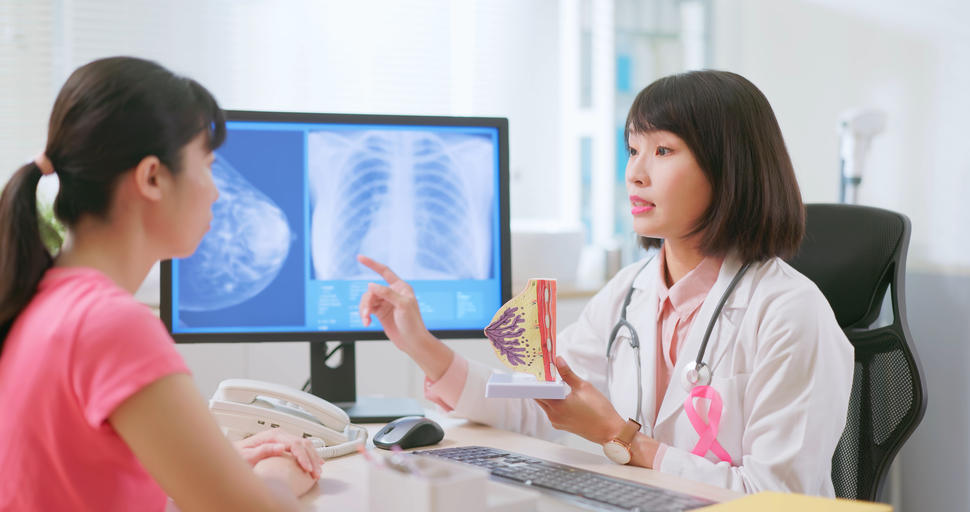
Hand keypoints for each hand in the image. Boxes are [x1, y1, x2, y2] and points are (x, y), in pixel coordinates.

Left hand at [234, 429, 322, 479]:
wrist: (233, 454)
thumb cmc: (238, 456)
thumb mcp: (247, 455)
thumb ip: (263, 450)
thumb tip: (282, 447)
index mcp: (272, 436)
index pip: (294, 443)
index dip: (303, 456)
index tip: (307, 468)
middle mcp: (279, 435)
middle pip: (303, 443)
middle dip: (312, 459)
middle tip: (315, 473)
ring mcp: (283, 438)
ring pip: (305, 444)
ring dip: (314, 457)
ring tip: (317, 471)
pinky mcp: (285, 443)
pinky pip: (302, 447)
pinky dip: (311, 454)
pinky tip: (315, 462)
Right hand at [357, 255, 453, 379]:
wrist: (413, 342)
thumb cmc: (413, 323)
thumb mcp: (402, 305)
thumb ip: (387, 293)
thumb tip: (371, 285)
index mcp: (401, 287)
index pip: (384, 271)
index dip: (372, 264)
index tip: (359, 257)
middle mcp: (392, 293)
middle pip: (372, 290)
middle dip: (367, 301)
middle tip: (367, 313)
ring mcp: (386, 303)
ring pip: (368, 300)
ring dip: (364, 309)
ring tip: (366, 319)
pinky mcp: (380, 312)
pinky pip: (367, 309)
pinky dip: (365, 315)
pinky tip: (366, 322)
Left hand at [535, 356, 625, 444]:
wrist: (609, 430)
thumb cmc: (600, 412)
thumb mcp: (583, 386)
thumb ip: (567, 373)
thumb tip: (559, 362)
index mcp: (556, 406)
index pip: (537, 392)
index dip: (538, 380)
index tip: (541, 372)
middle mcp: (553, 416)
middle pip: (539, 398)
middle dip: (543, 387)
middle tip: (548, 375)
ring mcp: (557, 422)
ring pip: (546, 405)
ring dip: (549, 395)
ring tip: (557, 385)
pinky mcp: (562, 425)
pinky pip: (552, 412)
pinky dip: (555, 404)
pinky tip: (564, 397)